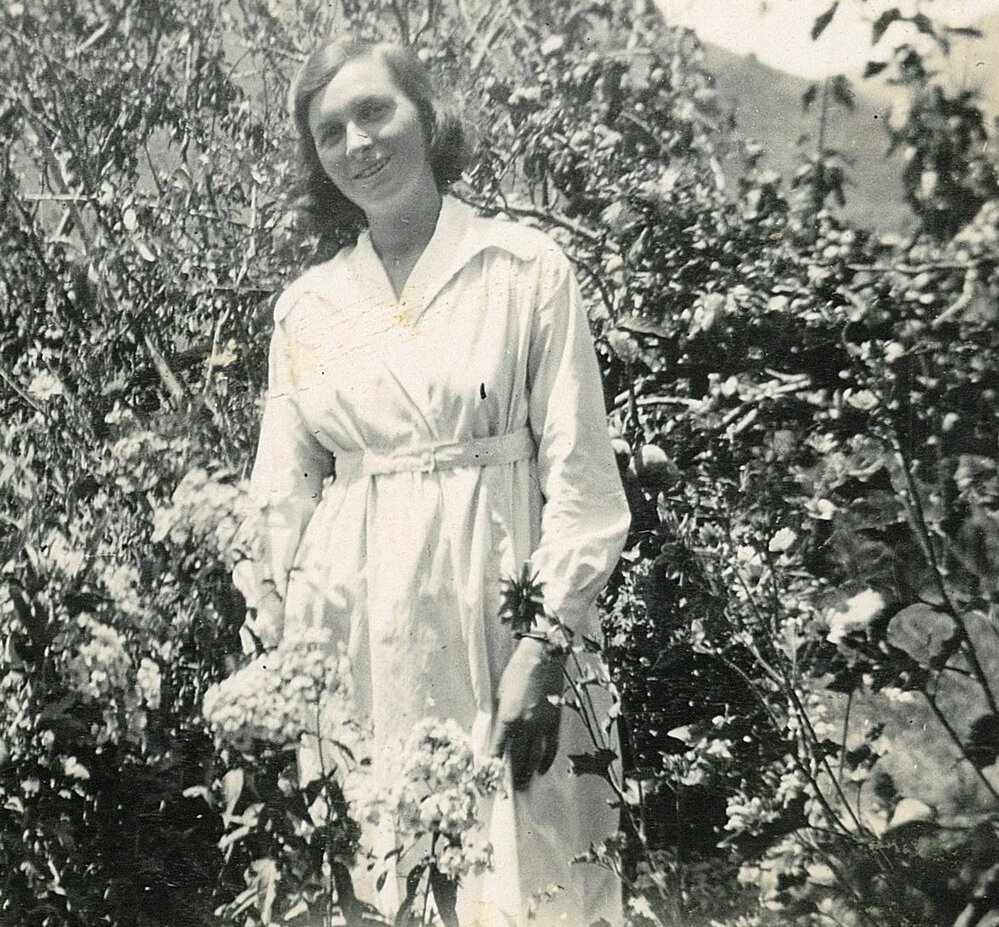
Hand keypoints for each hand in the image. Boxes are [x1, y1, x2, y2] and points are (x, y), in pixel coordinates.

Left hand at [489, 637, 562, 789]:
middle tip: (509, 787)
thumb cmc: (516, 671)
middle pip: (517, 757)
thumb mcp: (500, 694)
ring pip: (534, 756)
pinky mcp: (555, 721)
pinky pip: (551, 746)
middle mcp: (525, 725)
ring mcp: (542, 724)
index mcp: (508, 717)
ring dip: (528, 772)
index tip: (490, 774)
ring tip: (524, 784)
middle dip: (512, 774)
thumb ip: (499, 717)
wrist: (542, 657)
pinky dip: (546, 760)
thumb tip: (497, 735)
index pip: (498, 747)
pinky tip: (541, 769)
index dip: (493, 763)